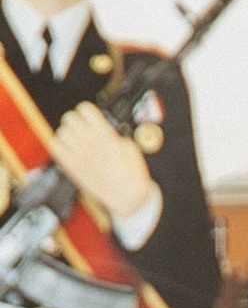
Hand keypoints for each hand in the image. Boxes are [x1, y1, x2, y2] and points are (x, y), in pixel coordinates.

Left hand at [52, 101, 158, 227]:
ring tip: (74, 141)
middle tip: (80, 129)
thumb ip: (113, 136)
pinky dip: (58, 146)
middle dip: (75, 121)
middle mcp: (90, 142)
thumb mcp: (130, 148)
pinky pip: (55, 147)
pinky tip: (66, 150)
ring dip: (67, 134)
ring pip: (61, 131)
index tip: (89, 118)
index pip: (85, 109)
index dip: (86, 112)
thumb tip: (105, 131)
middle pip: (70, 118)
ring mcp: (79, 154)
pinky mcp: (72, 167)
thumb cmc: (132, 177)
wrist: (127, 198)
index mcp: (105, 134)